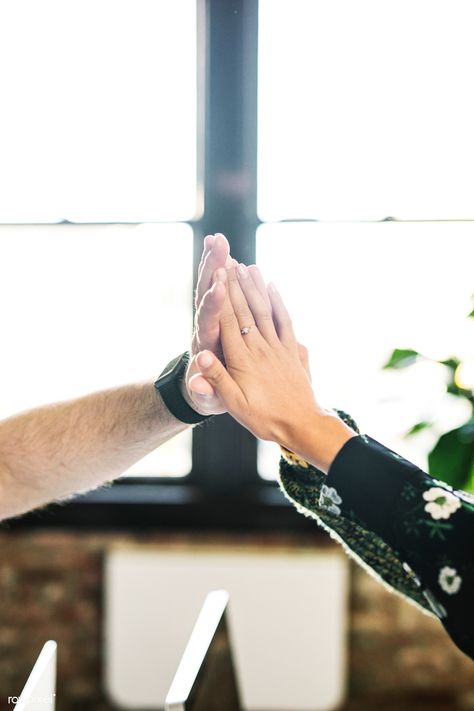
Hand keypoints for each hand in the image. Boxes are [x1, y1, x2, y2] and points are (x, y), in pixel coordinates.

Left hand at [184, 233, 228, 415]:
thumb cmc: (210, 395)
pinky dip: (219, 267)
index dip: (213, 304)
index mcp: (207, 346)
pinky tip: (225, 247)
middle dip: (212, 270)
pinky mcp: (215, 314)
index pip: (209, 321)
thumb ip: (206, 390)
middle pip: (205, 294)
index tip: (218, 287)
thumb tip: (195, 383)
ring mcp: (208, 318)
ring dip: (213, 262)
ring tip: (218, 238)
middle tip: (219, 246)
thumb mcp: (209, 398)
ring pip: (208, 286)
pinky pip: (217, 287)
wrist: (200, 388)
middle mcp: (205, 327)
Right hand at [191, 263, 354, 470]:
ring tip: (246, 265)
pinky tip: (272, 286)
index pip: (228, 321)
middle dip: (235, 283)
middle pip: (245, 310)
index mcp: (242, 360)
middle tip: (227, 258)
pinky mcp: (292, 350)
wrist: (301, 425)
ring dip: (255, 287)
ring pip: (264, 310)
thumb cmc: (264, 418)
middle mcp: (260, 348)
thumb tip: (199, 355)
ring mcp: (278, 347)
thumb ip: (217, 379)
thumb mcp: (234, 404)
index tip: (216, 272)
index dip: (221, 296)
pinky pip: (285, 321)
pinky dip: (278, 302)